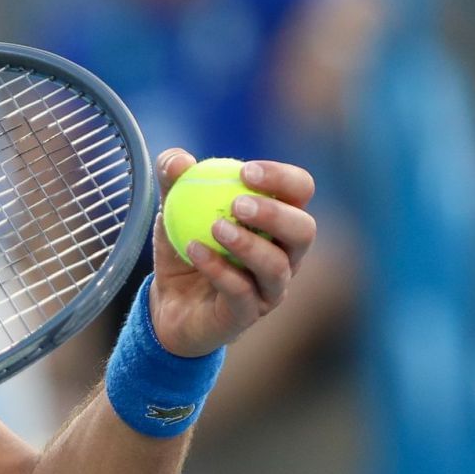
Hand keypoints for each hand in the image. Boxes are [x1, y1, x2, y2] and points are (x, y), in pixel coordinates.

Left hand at [147, 149, 316, 357]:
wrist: (170, 303)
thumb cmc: (188, 248)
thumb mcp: (175, 210)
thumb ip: (175, 182)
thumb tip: (178, 159)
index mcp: (278, 220)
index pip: (300, 191)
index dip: (282, 178)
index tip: (245, 170)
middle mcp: (285, 255)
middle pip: (304, 230)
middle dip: (275, 213)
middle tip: (236, 203)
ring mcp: (270, 288)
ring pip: (277, 267)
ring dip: (248, 244)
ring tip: (216, 229)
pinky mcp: (247, 313)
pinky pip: (241, 292)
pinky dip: (218, 269)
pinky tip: (194, 250)